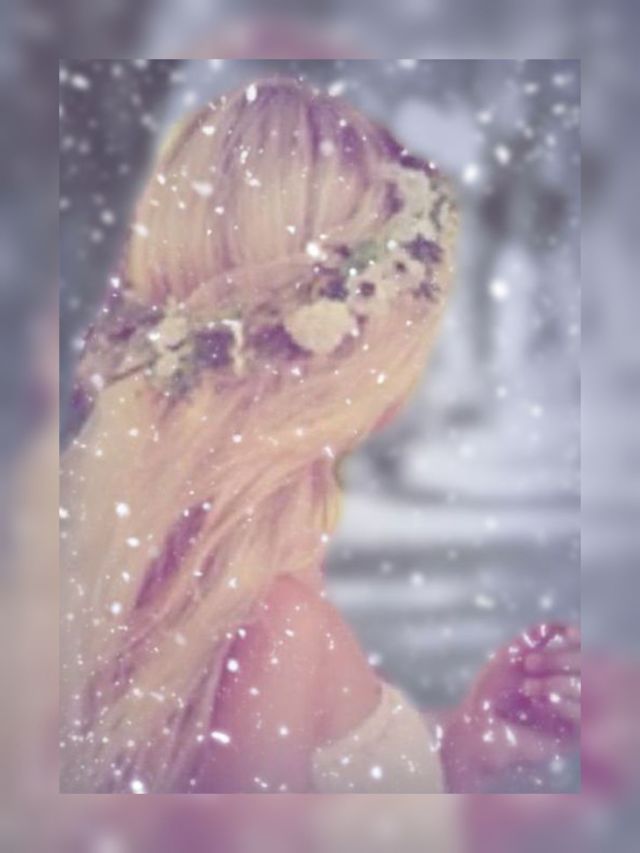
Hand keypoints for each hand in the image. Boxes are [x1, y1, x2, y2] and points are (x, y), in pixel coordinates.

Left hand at [441, 623, 579, 791]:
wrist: (479, 729)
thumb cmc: (489, 692)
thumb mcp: (510, 656)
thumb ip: (533, 638)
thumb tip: (560, 624)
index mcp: (556, 668)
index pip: (580, 649)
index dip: (579, 639)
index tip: (570, 632)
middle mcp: (567, 689)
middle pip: (588, 666)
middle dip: (561, 659)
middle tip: (529, 664)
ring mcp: (571, 712)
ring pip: (588, 690)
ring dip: (559, 681)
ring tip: (527, 688)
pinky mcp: (571, 737)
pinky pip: (584, 716)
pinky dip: (566, 704)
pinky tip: (544, 701)